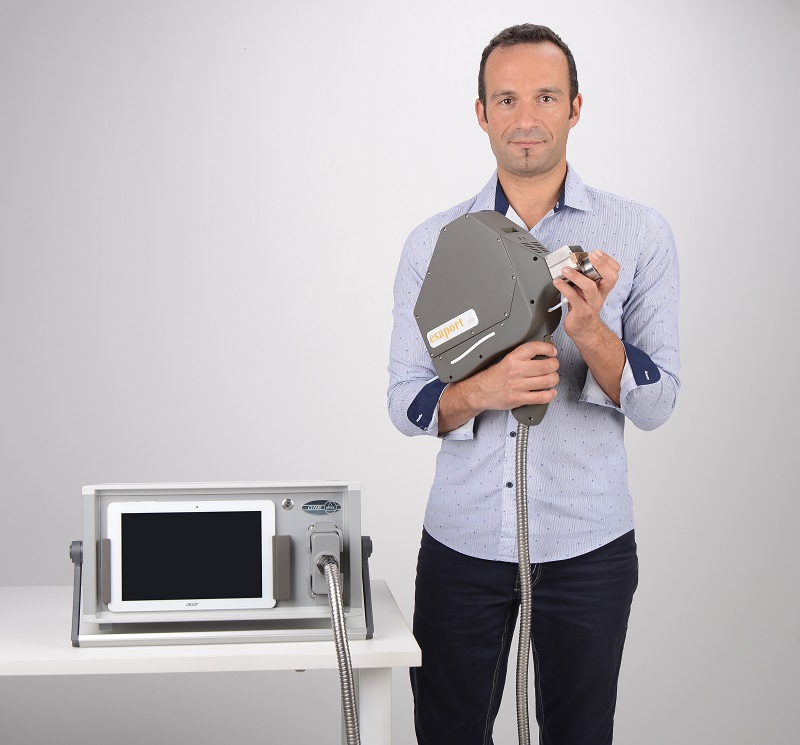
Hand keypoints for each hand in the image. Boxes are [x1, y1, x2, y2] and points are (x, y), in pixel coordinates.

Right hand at [437, 341, 558, 432]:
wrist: (479, 391)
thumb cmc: (493, 377)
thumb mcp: (505, 360)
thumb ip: (522, 357)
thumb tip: (542, 351)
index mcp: (512, 359)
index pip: (534, 348)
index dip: (548, 348)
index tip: (552, 351)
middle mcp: (516, 371)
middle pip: (546, 366)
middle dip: (554, 365)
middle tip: (554, 365)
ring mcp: (518, 386)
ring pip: (547, 381)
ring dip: (554, 379)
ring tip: (552, 378)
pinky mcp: (519, 399)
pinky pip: (542, 397)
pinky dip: (550, 394)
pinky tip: (550, 391)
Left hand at [554, 250, 619, 341]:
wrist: (583, 329)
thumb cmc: (583, 307)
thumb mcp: (587, 290)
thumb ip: (584, 278)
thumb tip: (573, 262)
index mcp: (603, 288)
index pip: (614, 272)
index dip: (608, 261)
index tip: (596, 252)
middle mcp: (600, 295)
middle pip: (610, 278)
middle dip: (601, 264)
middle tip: (589, 256)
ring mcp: (592, 304)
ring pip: (590, 287)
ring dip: (577, 276)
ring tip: (566, 270)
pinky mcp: (582, 311)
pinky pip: (573, 298)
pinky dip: (564, 288)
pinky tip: (557, 282)